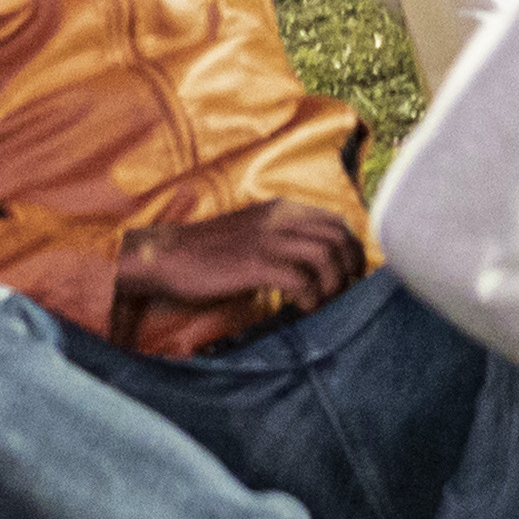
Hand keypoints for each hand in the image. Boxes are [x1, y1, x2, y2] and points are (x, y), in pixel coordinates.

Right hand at [119, 198, 368, 321]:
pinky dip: (311, 298)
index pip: (336, 221)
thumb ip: (284, 240)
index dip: (350, 250)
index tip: (349, 276)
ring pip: (327, 254)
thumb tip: (319, 263)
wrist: (168, 256)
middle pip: (339, 235)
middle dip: (350, 268)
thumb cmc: (210, 253)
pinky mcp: (255, 264)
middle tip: (343, 294)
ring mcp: (268, 239)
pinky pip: (301, 280)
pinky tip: (303, 309)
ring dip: (334, 284)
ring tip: (324, 303)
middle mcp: (280, 218)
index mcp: (281, 209)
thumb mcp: (254, 234)